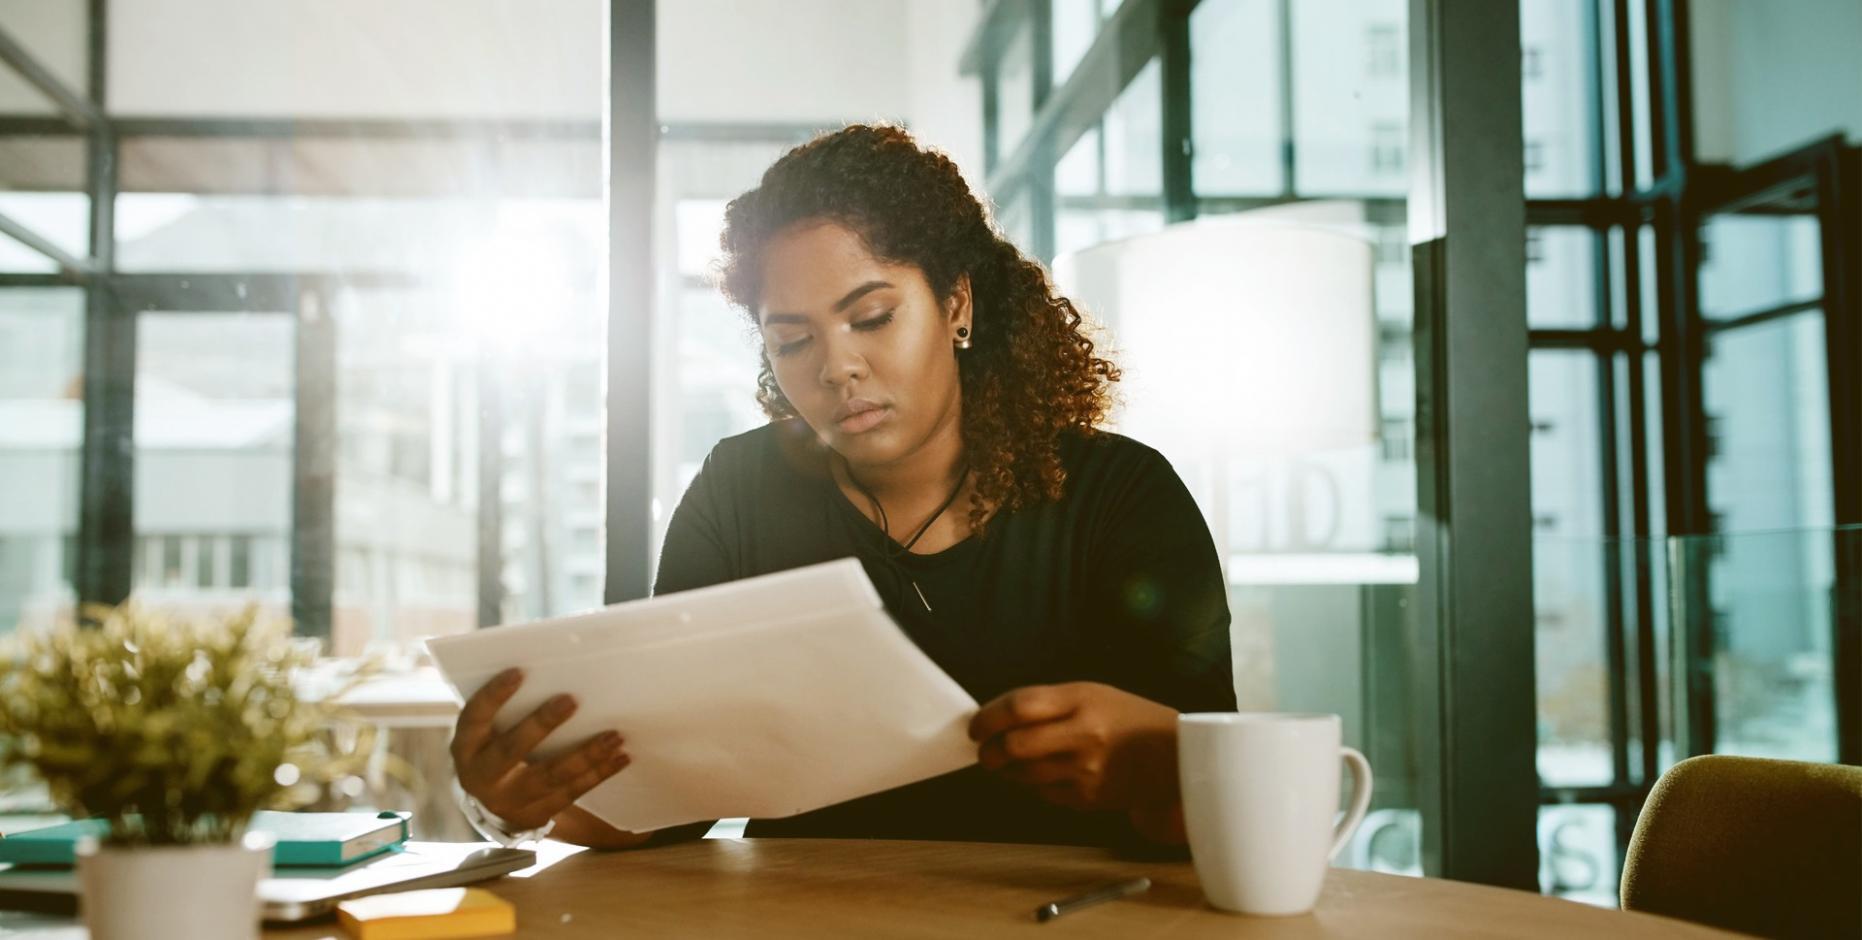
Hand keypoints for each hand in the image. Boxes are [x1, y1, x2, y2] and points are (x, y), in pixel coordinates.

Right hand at [450, 668, 631, 831]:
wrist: (493, 805)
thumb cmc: (497, 747)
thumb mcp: (489, 732)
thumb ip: (509, 709)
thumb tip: (554, 671)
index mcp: (466, 747)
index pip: (474, 718)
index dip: (493, 696)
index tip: (518, 672)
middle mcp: (482, 776)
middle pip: (512, 750)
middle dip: (541, 724)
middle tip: (571, 700)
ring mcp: (510, 799)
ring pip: (551, 775)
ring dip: (586, 754)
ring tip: (614, 735)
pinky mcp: (537, 813)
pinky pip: (572, 792)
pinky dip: (599, 773)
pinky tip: (621, 756)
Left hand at [968, 682, 1183, 840]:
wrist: (1173, 758)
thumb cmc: (1126, 719)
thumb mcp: (1091, 694)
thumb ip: (1047, 703)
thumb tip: (997, 717)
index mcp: (1082, 700)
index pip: (1019, 706)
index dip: (988, 717)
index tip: (975, 726)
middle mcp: (1083, 735)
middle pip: (1014, 745)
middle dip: (988, 751)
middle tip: (984, 751)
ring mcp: (1085, 771)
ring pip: (1023, 775)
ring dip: (1005, 770)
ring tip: (1005, 762)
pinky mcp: (1087, 799)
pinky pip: (1042, 793)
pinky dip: (1031, 785)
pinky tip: (1038, 775)